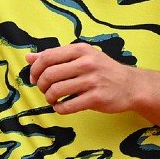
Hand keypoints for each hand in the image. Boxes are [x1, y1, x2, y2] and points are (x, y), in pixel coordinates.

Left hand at [27, 43, 144, 115]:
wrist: (131, 85)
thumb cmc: (103, 70)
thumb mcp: (82, 56)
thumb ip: (55, 56)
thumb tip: (28, 58)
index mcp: (80, 49)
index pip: (47, 57)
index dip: (35, 69)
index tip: (35, 78)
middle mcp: (86, 63)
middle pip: (49, 74)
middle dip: (41, 85)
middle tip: (45, 90)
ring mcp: (92, 80)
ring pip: (56, 91)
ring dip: (49, 98)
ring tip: (53, 99)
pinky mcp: (96, 98)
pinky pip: (67, 106)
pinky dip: (59, 109)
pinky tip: (62, 107)